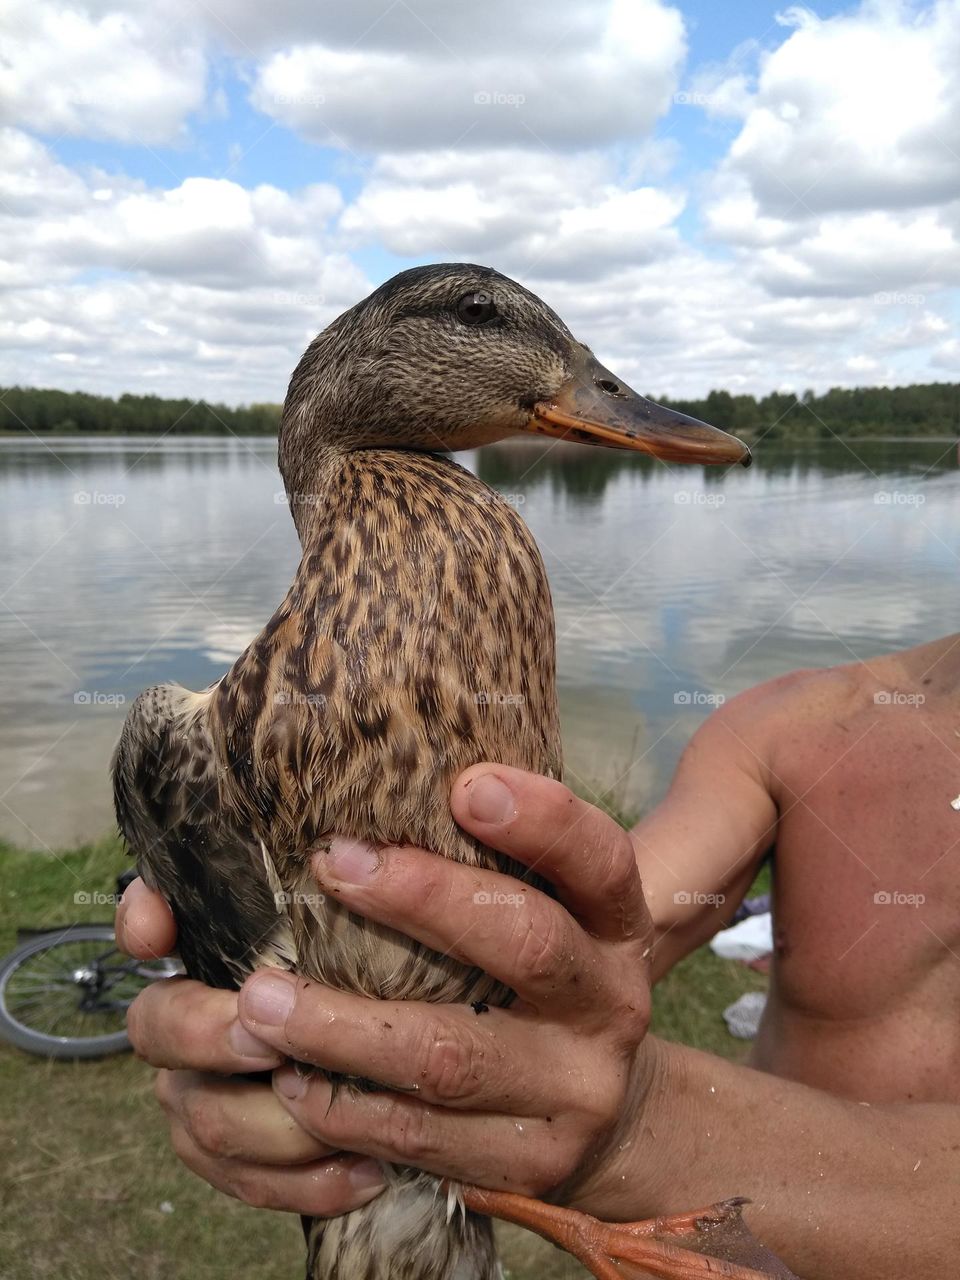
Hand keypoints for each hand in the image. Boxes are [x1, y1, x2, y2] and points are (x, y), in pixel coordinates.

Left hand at [118, 765, 653, 1217]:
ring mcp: (578, 1089)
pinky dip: (346, 1106)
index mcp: (616, 923)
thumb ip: (493, 864)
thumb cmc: (537, 979)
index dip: (541, 820)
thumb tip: (374, 784)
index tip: (465, 785)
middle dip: (421, 899)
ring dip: (343, 1026)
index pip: (598, 858)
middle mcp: (610, 1000)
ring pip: (451, 1054)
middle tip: (330, 865)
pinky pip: (425, 1136)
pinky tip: (290, 1080)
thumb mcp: (549, 914)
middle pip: (525, 941)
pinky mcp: (534, 1162)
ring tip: (260, 1000)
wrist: (602, 1110)